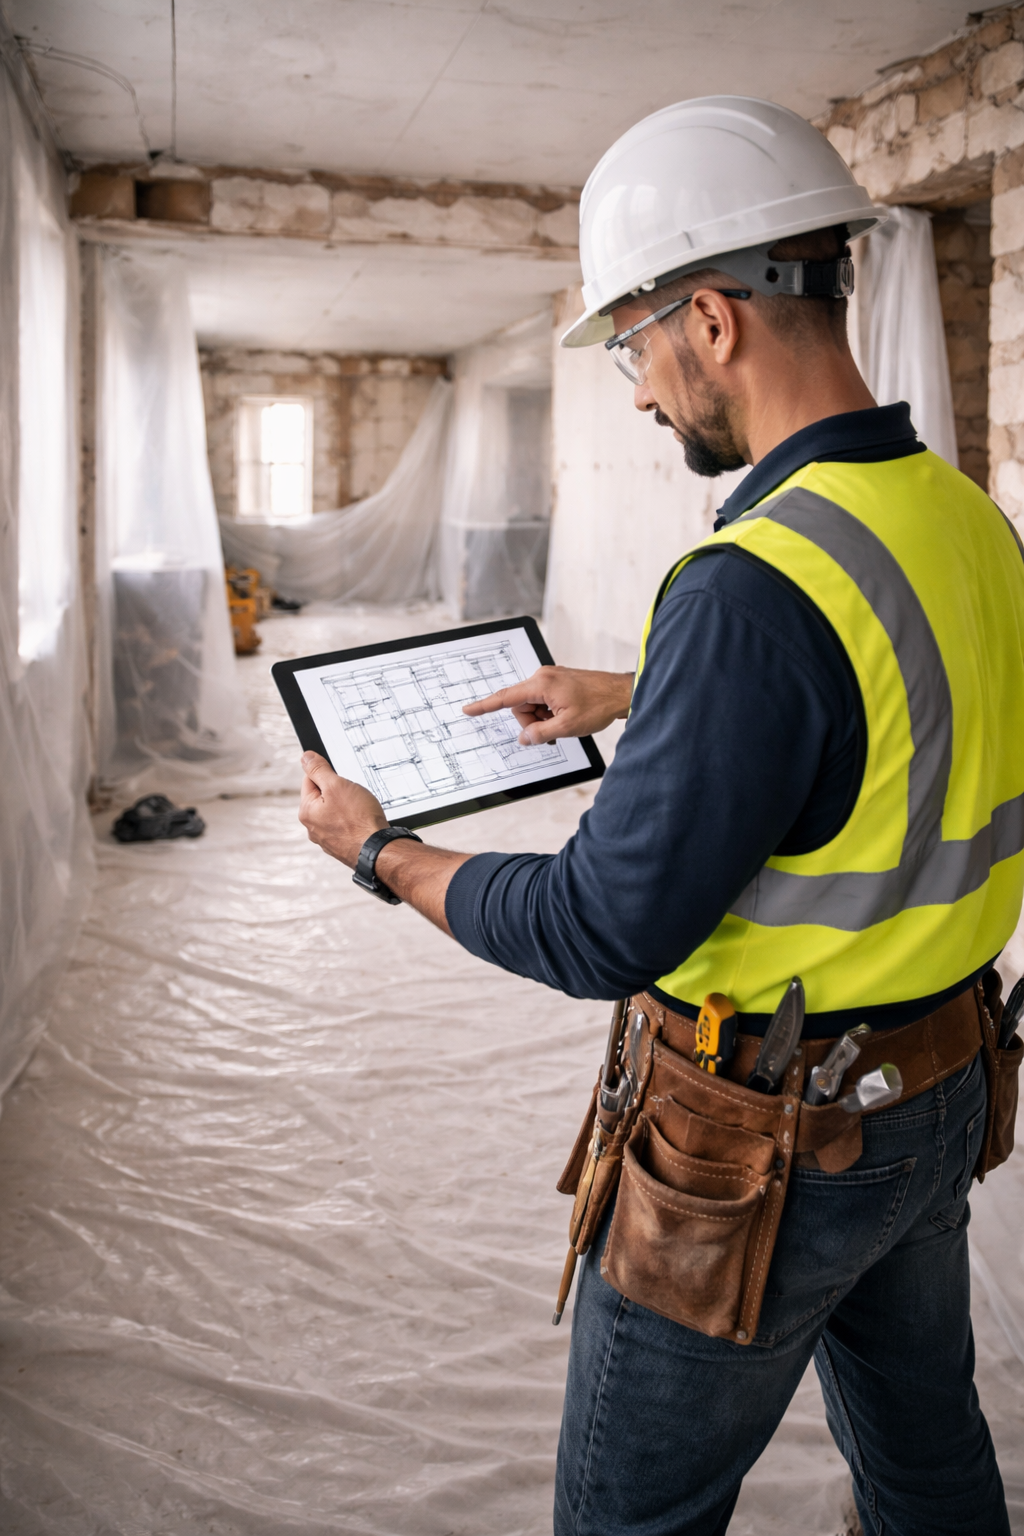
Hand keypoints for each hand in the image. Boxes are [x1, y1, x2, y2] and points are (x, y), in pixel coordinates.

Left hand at [298, 751, 386, 867]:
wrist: (378, 850)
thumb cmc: (358, 820)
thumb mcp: (336, 785)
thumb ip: (318, 770)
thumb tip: (306, 758)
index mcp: (307, 811)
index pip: (310, 780)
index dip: (327, 774)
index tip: (340, 777)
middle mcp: (313, 828)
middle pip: (323, 797)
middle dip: (339, 792)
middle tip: (354, 795)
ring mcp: (327, 839)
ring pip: (336, 812)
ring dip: (348, 807)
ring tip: (361, 810)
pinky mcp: (341, 846)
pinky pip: (345, 826)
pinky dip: (354, 822)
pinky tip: (363, 822)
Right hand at [462, 665, 633, 744]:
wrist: (621, 692)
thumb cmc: (599, 704)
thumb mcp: (567, 727)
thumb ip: (540, 733)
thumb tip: (524, 738)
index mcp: (541, 684)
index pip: (506, 697)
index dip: (485, 706)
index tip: (468, 709)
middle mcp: (543, 677)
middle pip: (520, 706)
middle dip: (531, 723)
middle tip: (551, 732)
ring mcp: (550, 678)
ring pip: (532, 706)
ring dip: (541, 719)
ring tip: (563, 724)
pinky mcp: (557, 682)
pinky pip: (542, 701)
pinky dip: (548, 714)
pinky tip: (564, 717)